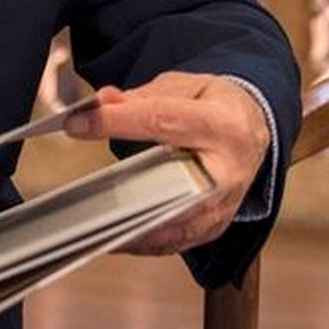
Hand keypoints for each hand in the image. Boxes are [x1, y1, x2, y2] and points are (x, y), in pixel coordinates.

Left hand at [65, 72, 271, 254]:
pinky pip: (176, 241)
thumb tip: (102, 102)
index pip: (161, 121)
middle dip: (127, 187)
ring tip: (91, 225)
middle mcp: (229, 170)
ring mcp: (225, 205)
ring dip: (132, 225)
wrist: (252, 131)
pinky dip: (143, 241)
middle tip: (84, 190)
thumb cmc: (212, 105)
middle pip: (173, 182)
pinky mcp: (216, 227)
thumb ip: (140, 97)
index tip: (75, 124)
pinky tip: (112, 237)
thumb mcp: (182, 87)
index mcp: (222, 125)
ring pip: (175, 223)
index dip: (115, 121)